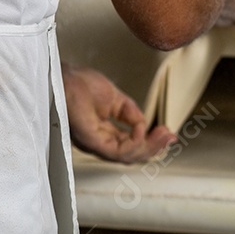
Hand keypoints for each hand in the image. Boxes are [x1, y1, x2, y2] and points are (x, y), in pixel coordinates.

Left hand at [62, 65, 176, 163]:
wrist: (63, 76)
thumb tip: (145, 126)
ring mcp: (93, 143)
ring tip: (163, 134)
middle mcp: (98, 142)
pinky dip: (132, 143)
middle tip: (170, 136)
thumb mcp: (115, 99)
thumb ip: (131, 114)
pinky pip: (115, 150)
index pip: (130, 146)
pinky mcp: (89, 140)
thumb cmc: (79, 85)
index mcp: (103, 134)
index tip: (168, 133)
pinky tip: (142, 132)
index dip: (150, 142)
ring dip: (148, 147)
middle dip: (154, 147)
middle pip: (130, 156)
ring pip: (125, 157)